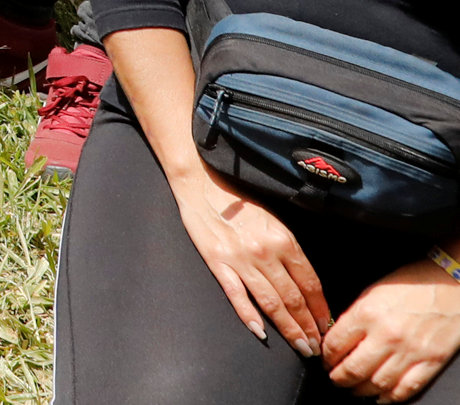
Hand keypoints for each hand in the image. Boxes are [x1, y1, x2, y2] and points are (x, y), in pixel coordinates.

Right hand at [170, 165, 328, 355]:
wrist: (201, 182)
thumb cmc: (239, 200)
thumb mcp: (274, 221)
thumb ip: (289, 250)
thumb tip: (306, 284)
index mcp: (284, 240)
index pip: (310, 284)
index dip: (321, 310)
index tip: (328, 328)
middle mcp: (265, 252)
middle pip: (294, 299)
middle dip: (309, 327)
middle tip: (317, 348)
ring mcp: (240, 259)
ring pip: (271, 303)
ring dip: (288, 328)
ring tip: (300, 346)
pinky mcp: (217, 262)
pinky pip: (236, 295)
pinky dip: (249, 316)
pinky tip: (261, 332)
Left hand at [326, 257, 459, 398]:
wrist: (450, 284)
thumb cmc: (411, 283)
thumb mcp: (372, 291)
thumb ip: (354, 317)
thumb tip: (338, 339)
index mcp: (367, 314)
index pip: (334, 345)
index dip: (325, 357)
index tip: (324, 360)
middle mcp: (387, 335)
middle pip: (353, 369)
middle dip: (338, 378)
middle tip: (335, 379)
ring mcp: (411, 352)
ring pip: (377, 384)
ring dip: (361, 391)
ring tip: (354, 389)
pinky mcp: (431, 362)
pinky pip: (407, 389)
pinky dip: (390, 398)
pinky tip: (381, 397)